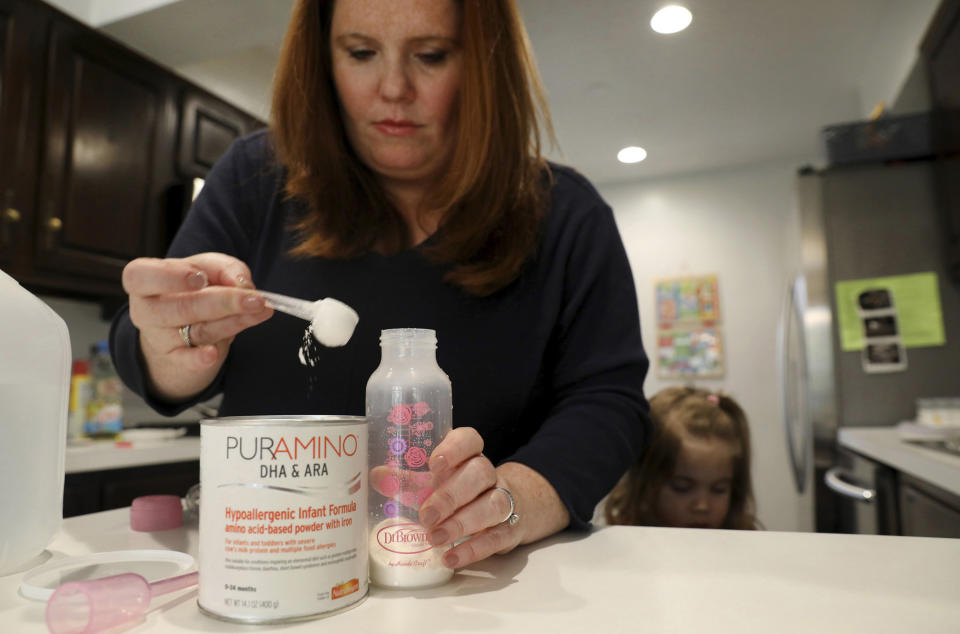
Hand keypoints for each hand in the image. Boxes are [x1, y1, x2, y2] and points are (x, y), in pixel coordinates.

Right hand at [122, 253, 272, 399]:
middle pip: (182, 307)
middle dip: (223, 302)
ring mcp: (158, 336)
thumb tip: (243, 284)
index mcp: (144, 279)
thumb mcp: (206, 267)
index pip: (140, 276)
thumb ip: (225, 268)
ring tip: (260, 311)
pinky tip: (213, 355)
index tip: (200, 278)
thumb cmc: (190, 287)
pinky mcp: (173, 357)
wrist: (180, 324)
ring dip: (235, 322)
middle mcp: (146, 309)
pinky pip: (186, 360)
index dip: (170, 277)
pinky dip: (199, 359)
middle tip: (254, 298)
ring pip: (198, 330)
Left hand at [415, 428, 523, 568]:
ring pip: (493, 504)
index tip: (432, 464)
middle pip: (480, 473)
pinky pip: (497, 537)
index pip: (470, 440)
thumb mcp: (434, 483)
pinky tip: (451, 558)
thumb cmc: (460, 490)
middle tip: (427, 516)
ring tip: (435, 539)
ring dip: (462, 523)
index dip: (454, 449)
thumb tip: (375, 476)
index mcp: (469, 455)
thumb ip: (407, 481)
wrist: (508, 508)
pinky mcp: (510, 529)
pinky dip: (474, 549)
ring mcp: (504, 500)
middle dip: (451, 495)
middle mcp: (488, 474)